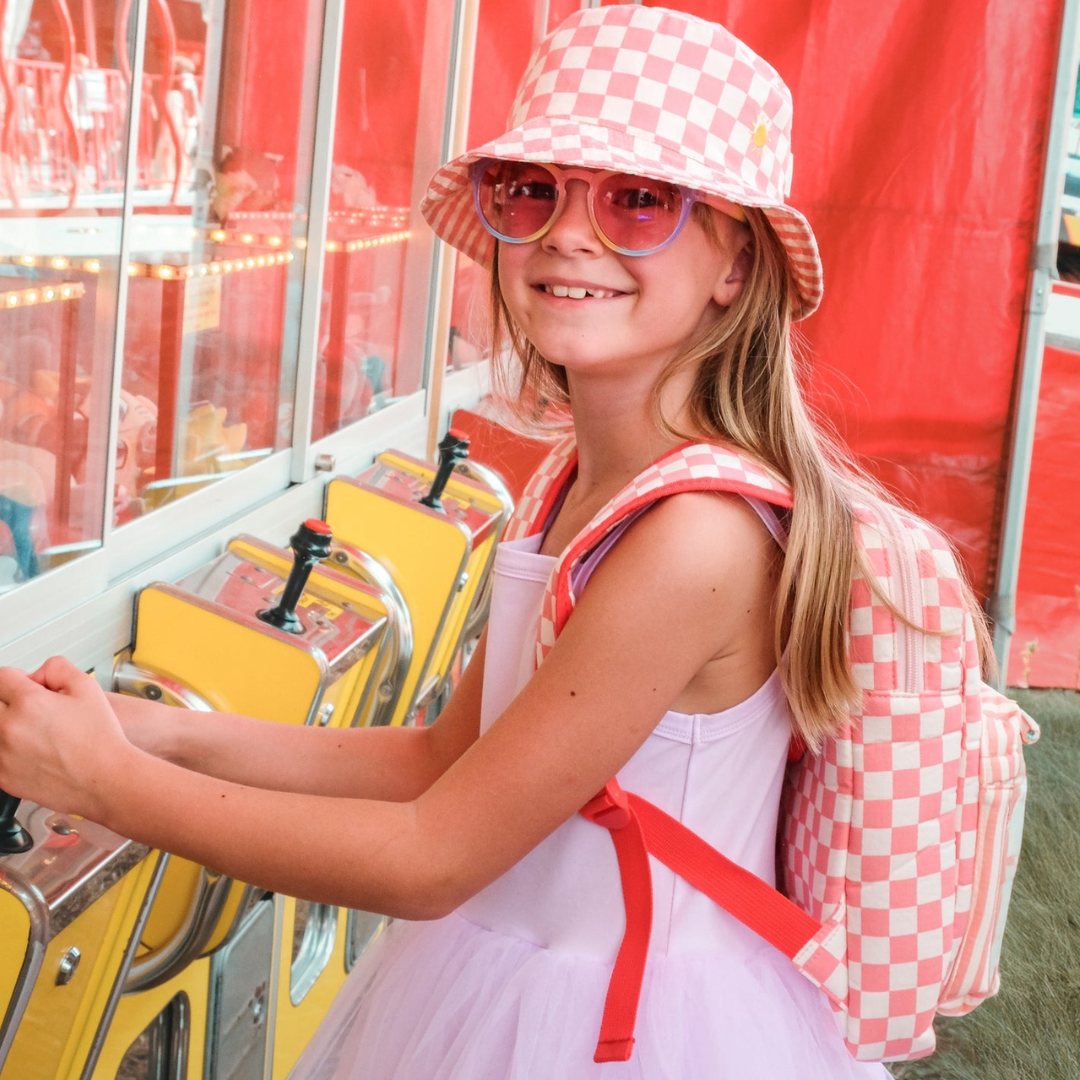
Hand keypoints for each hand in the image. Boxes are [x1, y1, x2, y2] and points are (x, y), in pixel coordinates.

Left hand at [0, 658, 131, 820]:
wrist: (105, 779)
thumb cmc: (100, 740)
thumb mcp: (88, 688)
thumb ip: (59, 669)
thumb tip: (40, 673)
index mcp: (30, 703)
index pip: (2, 677)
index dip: (18, 679)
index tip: (27, 685)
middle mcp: (10, 728)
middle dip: (9, 700)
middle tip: (31, 708)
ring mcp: (3, 755)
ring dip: (7, 725)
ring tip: (34, 731)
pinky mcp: (3, 777)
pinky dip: (8, 749)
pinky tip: (33, 750)